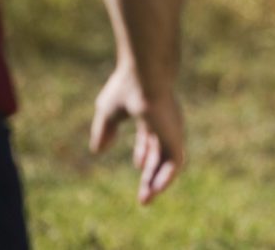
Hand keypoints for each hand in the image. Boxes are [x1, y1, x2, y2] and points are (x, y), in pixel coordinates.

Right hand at [90, 67, 184, 205]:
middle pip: (160, 153)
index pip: (151, 137)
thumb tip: (98, 151)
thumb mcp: (108, 111)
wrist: (144, 75)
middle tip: (144, 196)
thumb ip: (104, 130)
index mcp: (151, 112)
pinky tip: (156, 190)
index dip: (144, 152)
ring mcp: (172, 129)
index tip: (138, 166)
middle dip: (151, 174)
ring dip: (158, 181)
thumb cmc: (126, 86)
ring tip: (147, 198)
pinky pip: (175, 163)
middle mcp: (165, 122)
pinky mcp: (176, 136)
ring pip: (169, 161)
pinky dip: (166, 177)